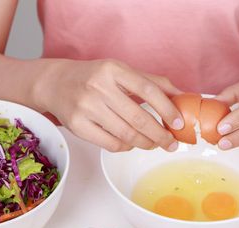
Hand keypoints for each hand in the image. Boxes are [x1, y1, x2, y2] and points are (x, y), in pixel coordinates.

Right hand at [36, 59, 183, 151]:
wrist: (56, 84)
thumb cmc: (94, 78)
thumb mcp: (121, 72)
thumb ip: (151, 83)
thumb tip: (183, 96)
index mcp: (113, 70)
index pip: (148, 90)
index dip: (167, 109)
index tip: (179, 123)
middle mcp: (98, 87)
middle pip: (138, 118)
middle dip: (160, 135)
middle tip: (171, 143)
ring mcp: (86, 107)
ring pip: (126, 135)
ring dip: (145, 143)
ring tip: (153, 144)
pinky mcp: (77, 125)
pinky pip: (111, 144)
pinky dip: (126, 147)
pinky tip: (130, 143)